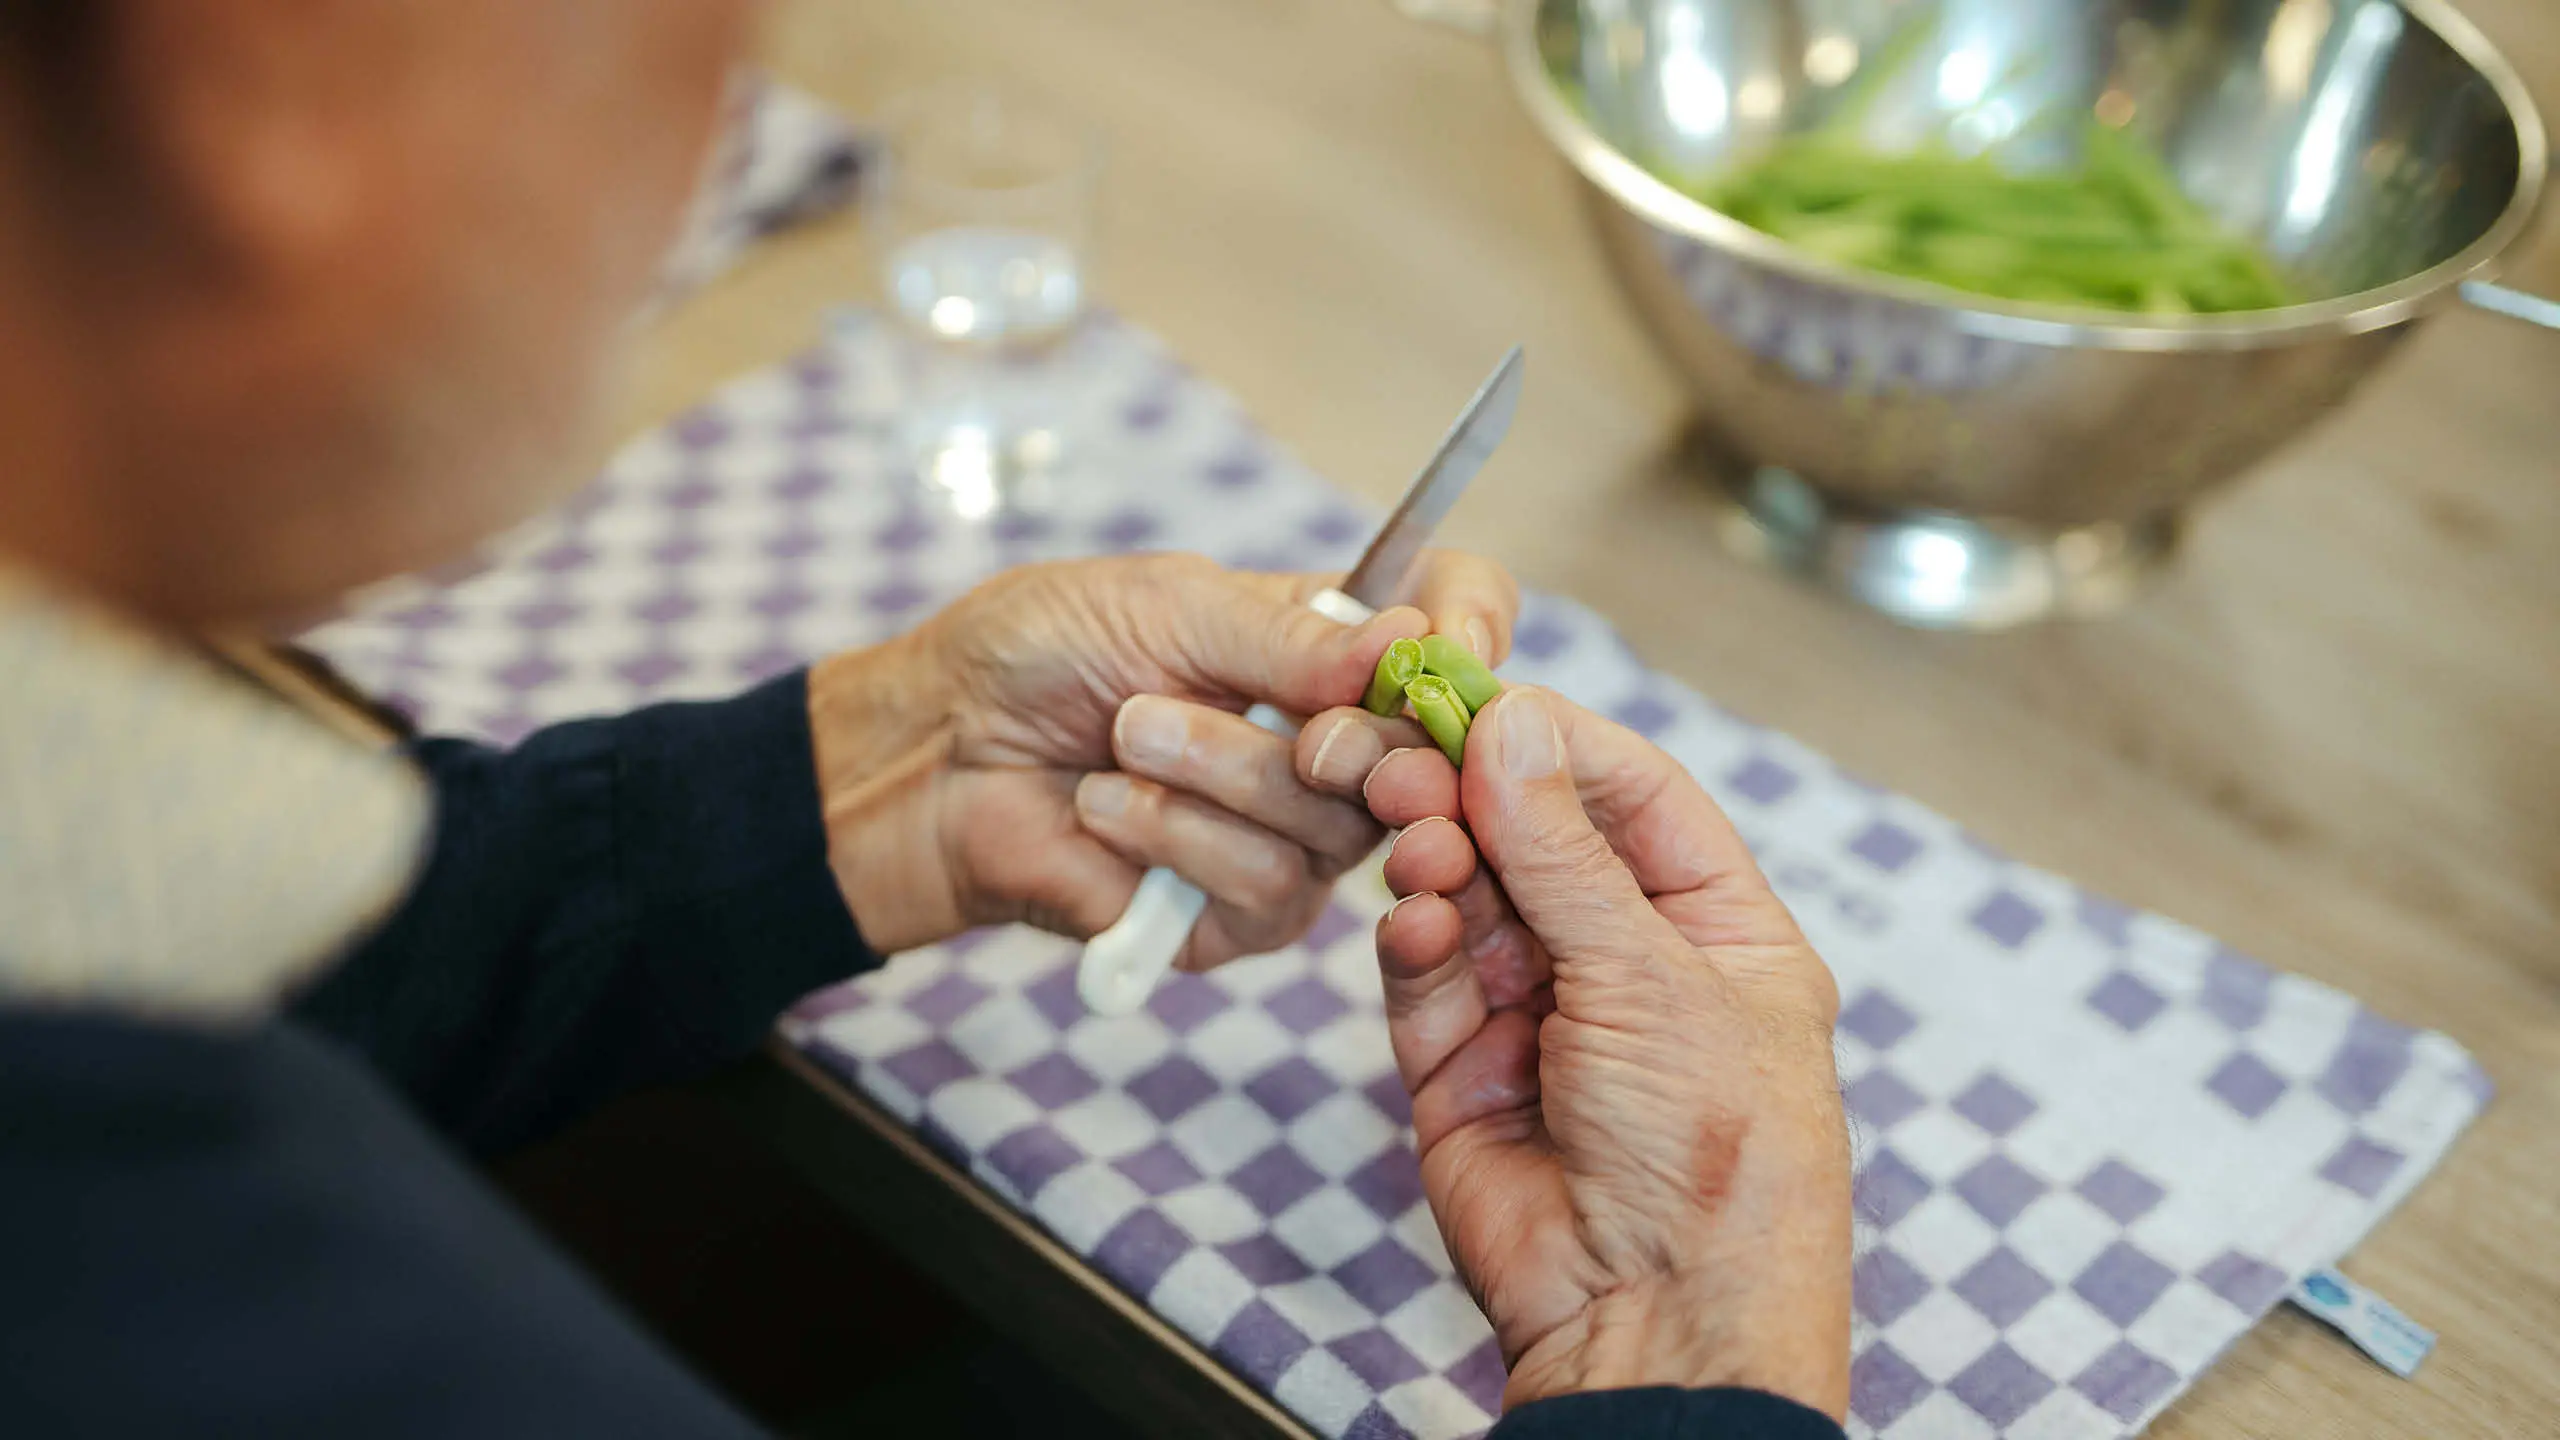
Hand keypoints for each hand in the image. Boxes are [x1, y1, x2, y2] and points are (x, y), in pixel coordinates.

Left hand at [806, 551, 1517, 966]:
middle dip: (1349, 739)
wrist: (935, 754)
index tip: (1444, 636)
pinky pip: (1270, 892)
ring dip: (1223, 773)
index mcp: (1328, 647)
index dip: (1471, 628)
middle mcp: (1330, 745)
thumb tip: (1406, 645)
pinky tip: (1106, 808)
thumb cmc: (1037, 655)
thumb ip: (1288, 633)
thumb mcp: (1164, 603)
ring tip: (1125, 734)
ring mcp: (1292, 839)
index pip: (1453, 625)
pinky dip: (1178, 838)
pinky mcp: (1239, 920)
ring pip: (1337, 828)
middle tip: (1292, 727)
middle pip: (1419, 754)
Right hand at [1306, 686, 1851, 1416]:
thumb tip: (1512, 725)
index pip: (1634, 799)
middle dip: (1473, 797)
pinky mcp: (1462, 1066)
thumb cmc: (1718, 1159)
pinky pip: (1427, 972)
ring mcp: (1540, 1014)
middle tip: (1408, 758)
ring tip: (1413, 843)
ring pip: (1470, 897)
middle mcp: (1628, 963)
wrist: (1655, 1323)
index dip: (1558, 744)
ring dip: (1438, 860)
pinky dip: (1415, 938)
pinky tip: (1416, 922)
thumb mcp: (1655, 980)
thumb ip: (1566, 853)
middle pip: (1535, 839)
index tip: (1480, 696)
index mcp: (1717, 932)